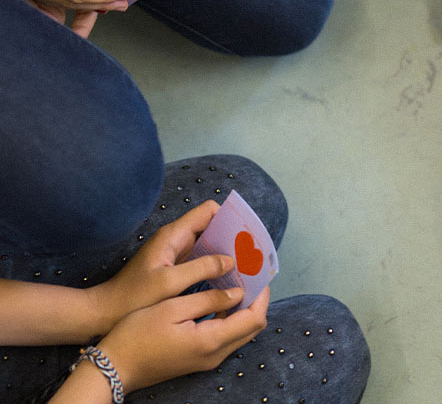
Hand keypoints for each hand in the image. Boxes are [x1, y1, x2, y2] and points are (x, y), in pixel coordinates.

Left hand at [88, 201, 232, 334]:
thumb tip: (231, 261)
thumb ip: (200, 268)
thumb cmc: (132, 297)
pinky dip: (216, 268)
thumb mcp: (168, 283)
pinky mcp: (175, 270)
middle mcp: (176, 241)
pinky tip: (227, 282)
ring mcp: (175, 256)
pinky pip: (202, 262)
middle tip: (252, 255)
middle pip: (213, 228)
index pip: (209, 211)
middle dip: (233, 239)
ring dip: (226, 255)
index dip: (229, 218)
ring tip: (245, 269)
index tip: (246, 235)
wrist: (103, 314)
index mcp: (173, 235)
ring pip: (209, 246)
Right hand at [97, 285, 268, 392]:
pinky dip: (229, 317)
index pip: (254, 318)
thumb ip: (209, 299)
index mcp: (211, 341)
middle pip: (252, 327)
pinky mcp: (198, 359)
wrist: (112, 368)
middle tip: (249, 275)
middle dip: (256, 300)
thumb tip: (238, 292)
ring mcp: (207, 360)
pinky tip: (218, 299)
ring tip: (235, 281)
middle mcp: (215, 355)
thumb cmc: (136, 335)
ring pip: (239, 333)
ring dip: (242, 309)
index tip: (258, 273)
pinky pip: (224, 337)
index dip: (261, 294)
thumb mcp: (172, 308)